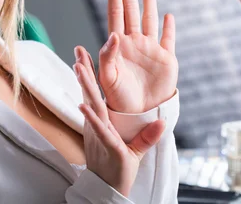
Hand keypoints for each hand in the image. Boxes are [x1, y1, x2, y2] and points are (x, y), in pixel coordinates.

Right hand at [74, 52, 164, 196]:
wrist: (111, 190)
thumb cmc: (118, 169)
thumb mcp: (134, 148)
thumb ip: (147, 135)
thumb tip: (162, 123)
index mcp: (104, 121)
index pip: (96, 93)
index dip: (90, 74)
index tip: (84, 54)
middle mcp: (99, 124)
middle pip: (91, 93)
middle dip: (85, 72)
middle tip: (78, 50)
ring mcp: (101, 133)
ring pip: (92, 106)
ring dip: (85, 87)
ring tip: (78, 67)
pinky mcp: (107, 145)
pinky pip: (99, 128)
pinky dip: (92, 118)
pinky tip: (84, 105)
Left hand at [94, 0, 177, 113]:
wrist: (139, 116)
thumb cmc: (118, 99)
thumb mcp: (108, 78)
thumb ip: (108, 56)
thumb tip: (113, 34)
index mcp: (118, 45)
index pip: (116, 13)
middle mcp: (134, 42)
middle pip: (131, 10)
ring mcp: (151, 49)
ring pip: (149, 18)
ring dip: (149, 1)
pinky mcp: (166, 59)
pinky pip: (168, 38)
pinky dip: (169, 26)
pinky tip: (168, 15)